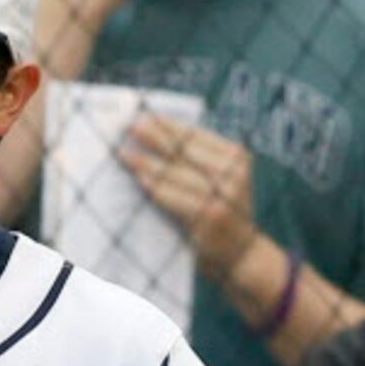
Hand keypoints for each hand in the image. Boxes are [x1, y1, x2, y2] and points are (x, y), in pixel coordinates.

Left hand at [120, 114, 257, 271]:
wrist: (240, 252)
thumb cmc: (219, 209)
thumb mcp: (219, 179)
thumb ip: (196, 159)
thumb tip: (151, 133)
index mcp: (236, 155)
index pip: (195, 133)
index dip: (166, 123)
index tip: (142, 113)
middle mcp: (234, 171)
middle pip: (184, 148)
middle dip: (153, 136)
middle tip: (126, 126)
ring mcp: (224, 193)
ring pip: (176, 171)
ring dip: (147, 161)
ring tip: (123, 153)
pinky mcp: (210, 214)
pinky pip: (175, 196)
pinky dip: (155, 186)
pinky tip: (138, 178)